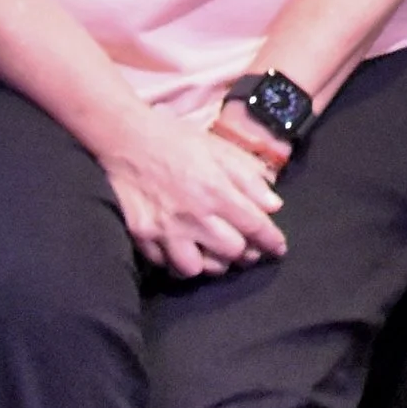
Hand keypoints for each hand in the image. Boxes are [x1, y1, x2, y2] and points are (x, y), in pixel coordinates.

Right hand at [100, 105, 286, 278]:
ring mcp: (166, 230)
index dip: (271, 240)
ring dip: (210, 263)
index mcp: (216, 190)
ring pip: (197, 268)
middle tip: (246, 248)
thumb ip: (248, 178)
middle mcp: (194, 215)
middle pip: (231, 252)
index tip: (278, 248)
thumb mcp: (219, 149)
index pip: (254, 226)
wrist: (127, 139)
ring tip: (214, 253)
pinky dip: (177, 261)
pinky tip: (184, 250)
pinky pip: (165, 265)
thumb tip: (273, 206)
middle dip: (244, 253)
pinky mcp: (143, 237)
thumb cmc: (176, 140)